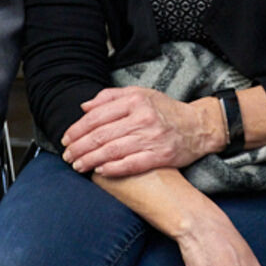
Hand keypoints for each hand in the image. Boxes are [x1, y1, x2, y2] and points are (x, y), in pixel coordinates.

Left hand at [62, 86, 222, 175]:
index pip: (97, 115)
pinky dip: (113, 168)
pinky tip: (100, 171)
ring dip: (91, 160)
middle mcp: (143, 118)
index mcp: (135, 101)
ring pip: (113, 150)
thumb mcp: (141, 95)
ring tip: (78, 166)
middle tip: (67, 156)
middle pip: (102, 134)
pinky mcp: (161, 156)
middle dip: (80, 147)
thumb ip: (111, 97)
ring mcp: (152, 138)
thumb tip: (84, 106)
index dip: (78, 129)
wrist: (198, 127)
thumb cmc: (165, 111)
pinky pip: (132, 164)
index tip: (66, 139)